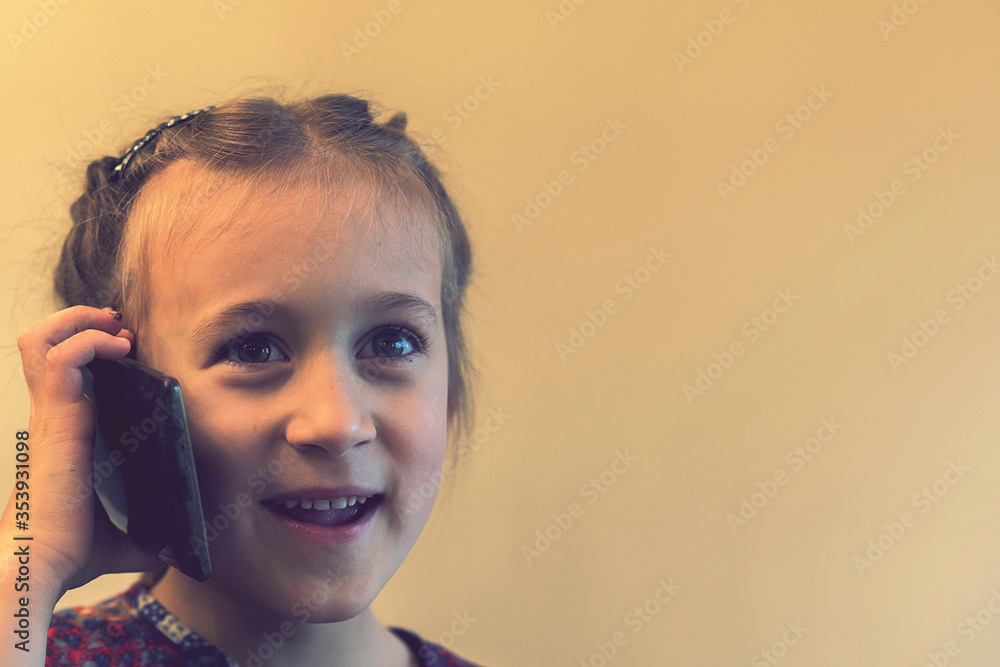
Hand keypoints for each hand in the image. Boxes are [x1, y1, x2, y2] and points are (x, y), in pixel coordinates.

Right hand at [3, 305, 162, 598]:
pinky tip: (118, 348)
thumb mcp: (126, 532)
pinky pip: (61, 359)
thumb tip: (188, 540)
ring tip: (116, 330)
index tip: (127, 345)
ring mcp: (50, 414)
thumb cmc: (74, 549)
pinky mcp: (55, 418)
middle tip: (120, 328)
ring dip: (81, 321)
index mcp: (65, 432)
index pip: (62, 369)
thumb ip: (154, 528)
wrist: (42, 566)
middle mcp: (51, 415)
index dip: (88, 345)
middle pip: (43, 342)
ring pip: (42, 340)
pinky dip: (88, 341)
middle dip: (82, 320)